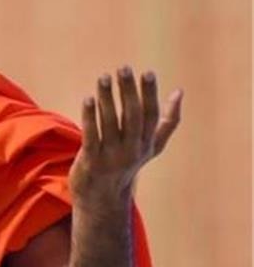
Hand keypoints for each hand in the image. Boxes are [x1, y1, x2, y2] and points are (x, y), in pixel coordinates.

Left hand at [69, 67, 182, 207]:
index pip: (151, 116)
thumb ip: (167, 121)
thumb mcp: (151, 146)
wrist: (102, 197)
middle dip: (128, 91)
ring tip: (103, 78)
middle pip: (132, 117)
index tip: (147, 72)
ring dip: (107, 99)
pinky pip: (91, 135)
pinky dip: (90, 117)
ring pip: (110, 123)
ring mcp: (112, 156)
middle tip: (123, 69)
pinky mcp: (91, 160)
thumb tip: (179, 91)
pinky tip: (88, 98)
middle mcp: (132, 150)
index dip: (150, 94)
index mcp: (147, 143)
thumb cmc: (127, 163)